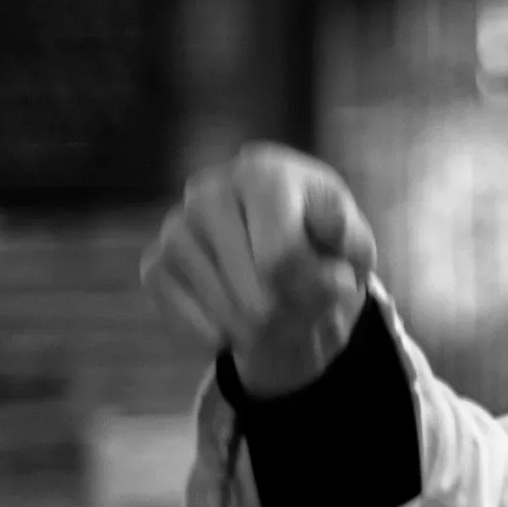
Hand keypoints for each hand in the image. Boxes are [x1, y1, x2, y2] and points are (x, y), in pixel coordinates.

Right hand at [140, 144, 377, 397]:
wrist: (284, 252)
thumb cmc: (321, 242)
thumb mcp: (353, 239)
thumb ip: (350, 248)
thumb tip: (330, 272)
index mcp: (262, 172)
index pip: (281, 258)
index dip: (313, 288)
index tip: (335, 281)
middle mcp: (208, 191)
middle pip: (254, 292)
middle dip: (290, 313)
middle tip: (307, 304)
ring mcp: (175, 226)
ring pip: (225, 311)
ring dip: (261, 329)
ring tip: (277, 309)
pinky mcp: (155, 264)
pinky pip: (187, 320)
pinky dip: (221, 334)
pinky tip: (239, 321)